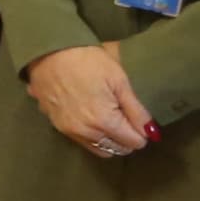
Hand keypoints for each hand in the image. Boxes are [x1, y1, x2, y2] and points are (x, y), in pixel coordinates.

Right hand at [25, 42, 156, 158]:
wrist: (48, 51)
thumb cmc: (88, 60)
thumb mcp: (119, 80)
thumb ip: (136, 110)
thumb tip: (152, 133)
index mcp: (104, 121)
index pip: (133, 142)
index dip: (142, 132)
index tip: (140, 118)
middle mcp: (86, 132)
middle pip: (116, 149)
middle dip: (127, 139)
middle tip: (129, 119)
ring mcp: (69, 131)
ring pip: (98, 149)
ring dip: (110, 140)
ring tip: (112, 120)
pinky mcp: (56, 125)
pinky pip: (81, 141)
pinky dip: (92, 135)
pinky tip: (91, 117)